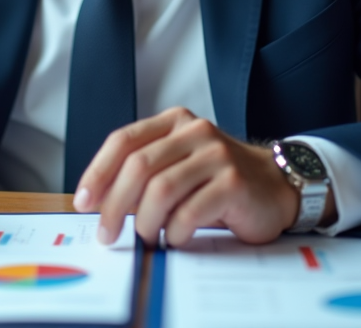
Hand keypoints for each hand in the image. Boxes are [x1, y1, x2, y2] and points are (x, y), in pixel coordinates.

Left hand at [73, 106, 320, 246]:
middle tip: (106, 233)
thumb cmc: (220, 181)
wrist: (277, 185)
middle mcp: (194, 131)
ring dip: (145, 222)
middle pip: (138, 166)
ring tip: (146, 238)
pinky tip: (176, 238)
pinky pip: (190, 211)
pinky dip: (175, 231)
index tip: (83, 201)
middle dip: (114, 205)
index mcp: (174, 122)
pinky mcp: (233, 181)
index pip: (123, 140)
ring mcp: (216, 154)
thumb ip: (146, 172)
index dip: (97, 171)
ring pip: (161, 189)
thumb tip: (98, 202)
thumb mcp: (180, 164)